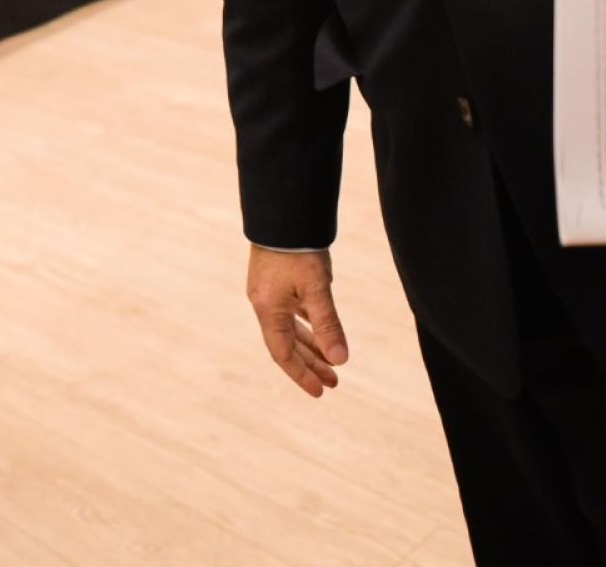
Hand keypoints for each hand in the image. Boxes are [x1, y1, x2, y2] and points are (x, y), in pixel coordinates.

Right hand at [246, 244, 347, 397]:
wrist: (282, 213)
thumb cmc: (297, 250)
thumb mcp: (316, 288)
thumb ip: (327, 324)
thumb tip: (340, 360)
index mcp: (268, 309)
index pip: (282, 353)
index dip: (301, 374)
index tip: (321, 392)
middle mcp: (264, 303)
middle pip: (286, 344)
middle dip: (309, 364)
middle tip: (333, 383)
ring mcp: (269, 292)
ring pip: (289, 328)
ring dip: (310, 346)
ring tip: (332, 363)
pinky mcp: (275, 280)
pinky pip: (290, 313)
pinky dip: (306, 326)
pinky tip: (320, 331)